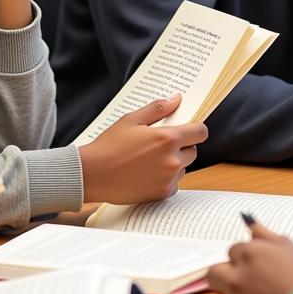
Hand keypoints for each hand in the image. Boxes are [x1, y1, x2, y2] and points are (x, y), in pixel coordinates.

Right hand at [79, 95, 207, 203]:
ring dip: (174, 163)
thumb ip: (157, 108)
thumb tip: (176, 99)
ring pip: (183, 168)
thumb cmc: (109, 145)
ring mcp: (168, 179)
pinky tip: (147, 173)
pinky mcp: (161, 194)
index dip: (196, 129)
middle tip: (160, 144)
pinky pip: (174, 183)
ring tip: (149, 159)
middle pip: (193, 151)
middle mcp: (172, 160)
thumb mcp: (131, 119)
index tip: (188, 129)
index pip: (200, 132)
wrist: (92, 174)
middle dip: (182, 146)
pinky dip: (165, 179)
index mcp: (167, 138)